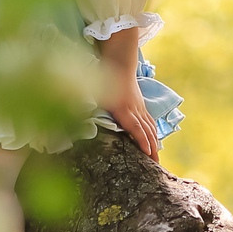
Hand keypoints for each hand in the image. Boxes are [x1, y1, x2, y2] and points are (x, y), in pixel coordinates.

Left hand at [97, 28, 159, 160]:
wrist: (120, 64)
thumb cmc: (104, 80)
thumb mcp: (94, 94)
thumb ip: (86, 105)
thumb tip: (76, 116)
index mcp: (123, 109)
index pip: (136, 128)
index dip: (142, 142)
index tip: (148, 154)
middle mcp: (135, 110)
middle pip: (147, 132)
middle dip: (152, 149)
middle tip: (156, 166)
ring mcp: (140, 108)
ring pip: (150, 128)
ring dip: (155, 143)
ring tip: (157, 158)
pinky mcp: (141, 106)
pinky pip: (150, 122)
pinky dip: (153, 133)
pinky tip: (155, 142)